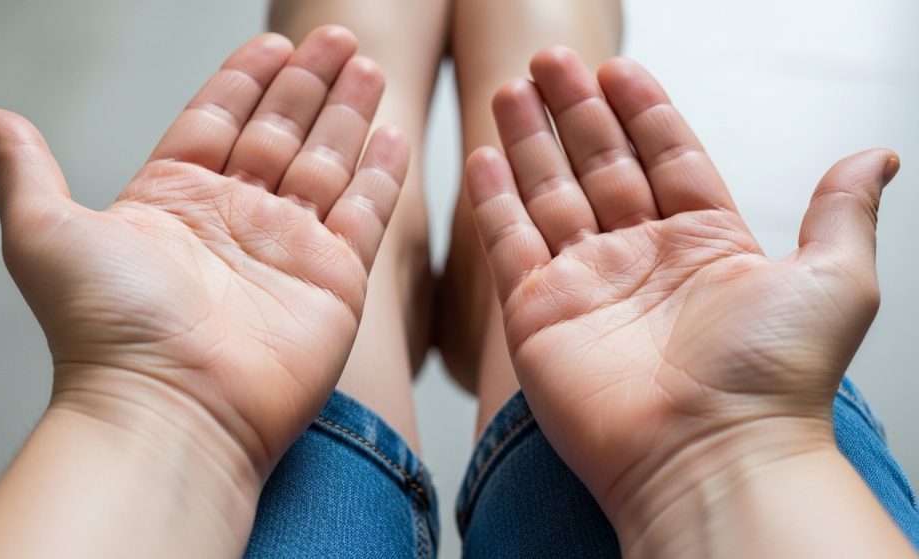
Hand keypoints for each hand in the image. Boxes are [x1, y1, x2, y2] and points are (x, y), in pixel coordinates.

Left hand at [0, 26, 406, 484]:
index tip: (275, 44)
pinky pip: (365, 214)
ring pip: (327, 163)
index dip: (247, 78)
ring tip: (367, 69)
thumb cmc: (106, 330)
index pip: (219, 118)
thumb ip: (24, 165)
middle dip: (309, 83)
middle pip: (280, 131)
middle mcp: (234, 219)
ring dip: (349, 115)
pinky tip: (392, 136)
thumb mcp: (44, 229)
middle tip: (336, 37)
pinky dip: (381, 175)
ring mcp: (288, 249)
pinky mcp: (334, 280)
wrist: (169, 407)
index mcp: (174, 200)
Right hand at [466, 47, 898, 525]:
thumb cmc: (774, 381)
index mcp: (707, 246)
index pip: (667, 157)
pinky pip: (509, 242)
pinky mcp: (537, 314)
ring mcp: (586, 285)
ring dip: (529, 140)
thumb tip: (875, 158)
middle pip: (600, 165)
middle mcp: (642, 261)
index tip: (619, 70)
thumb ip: (842, 211)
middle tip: (550, 60)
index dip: (643, 111)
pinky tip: (483, 157)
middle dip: (575, 109)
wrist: (708, 456)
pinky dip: (493, 199)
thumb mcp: (834, 280)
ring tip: (512, 88)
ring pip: (549, 194)